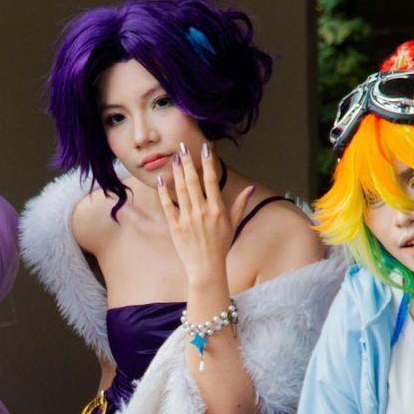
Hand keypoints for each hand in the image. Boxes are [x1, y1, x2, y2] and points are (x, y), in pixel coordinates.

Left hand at [157, 142, 259, 290]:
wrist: (206, 267)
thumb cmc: (221, 246)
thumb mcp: (234, 224)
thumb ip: (240, 204)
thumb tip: (252, 187)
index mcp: (217, 209)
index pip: (212, 180)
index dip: (208, 162)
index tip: (205, 148)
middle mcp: (202, 211)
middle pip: (193, 181)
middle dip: (188, 162)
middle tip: (182, 147)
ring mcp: (187, 218)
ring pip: (180, 190)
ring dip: (177, 172)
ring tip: (174, 159)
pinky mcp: (175, 226)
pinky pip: (168, 205)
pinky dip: (163, 192)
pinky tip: (161, 180)